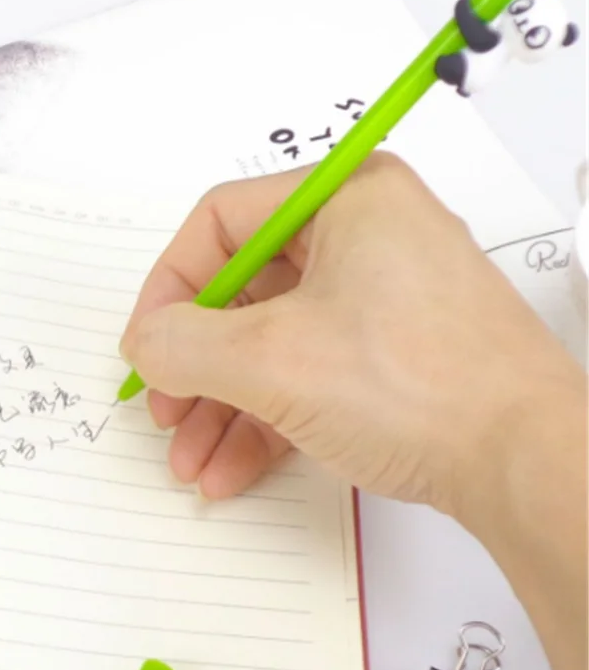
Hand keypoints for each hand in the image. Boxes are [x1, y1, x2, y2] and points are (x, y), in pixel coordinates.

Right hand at [120, 152, 581, 526]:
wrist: (524, 464)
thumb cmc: (416, 387)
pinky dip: (265, 421)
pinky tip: (231, 470)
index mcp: (344, 199)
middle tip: (165, 414)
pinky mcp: (394, 355)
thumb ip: (183, 344)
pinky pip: (307, 376)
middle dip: (194, 367)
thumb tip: (145, 344)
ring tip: (192, 464)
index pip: (218, 224)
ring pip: (272, 344)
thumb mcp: (270, 360)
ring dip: (222, 407)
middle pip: (243, 293)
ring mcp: (384, 299)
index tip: (144, 350)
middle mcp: (367, 237)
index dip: (167, 290)